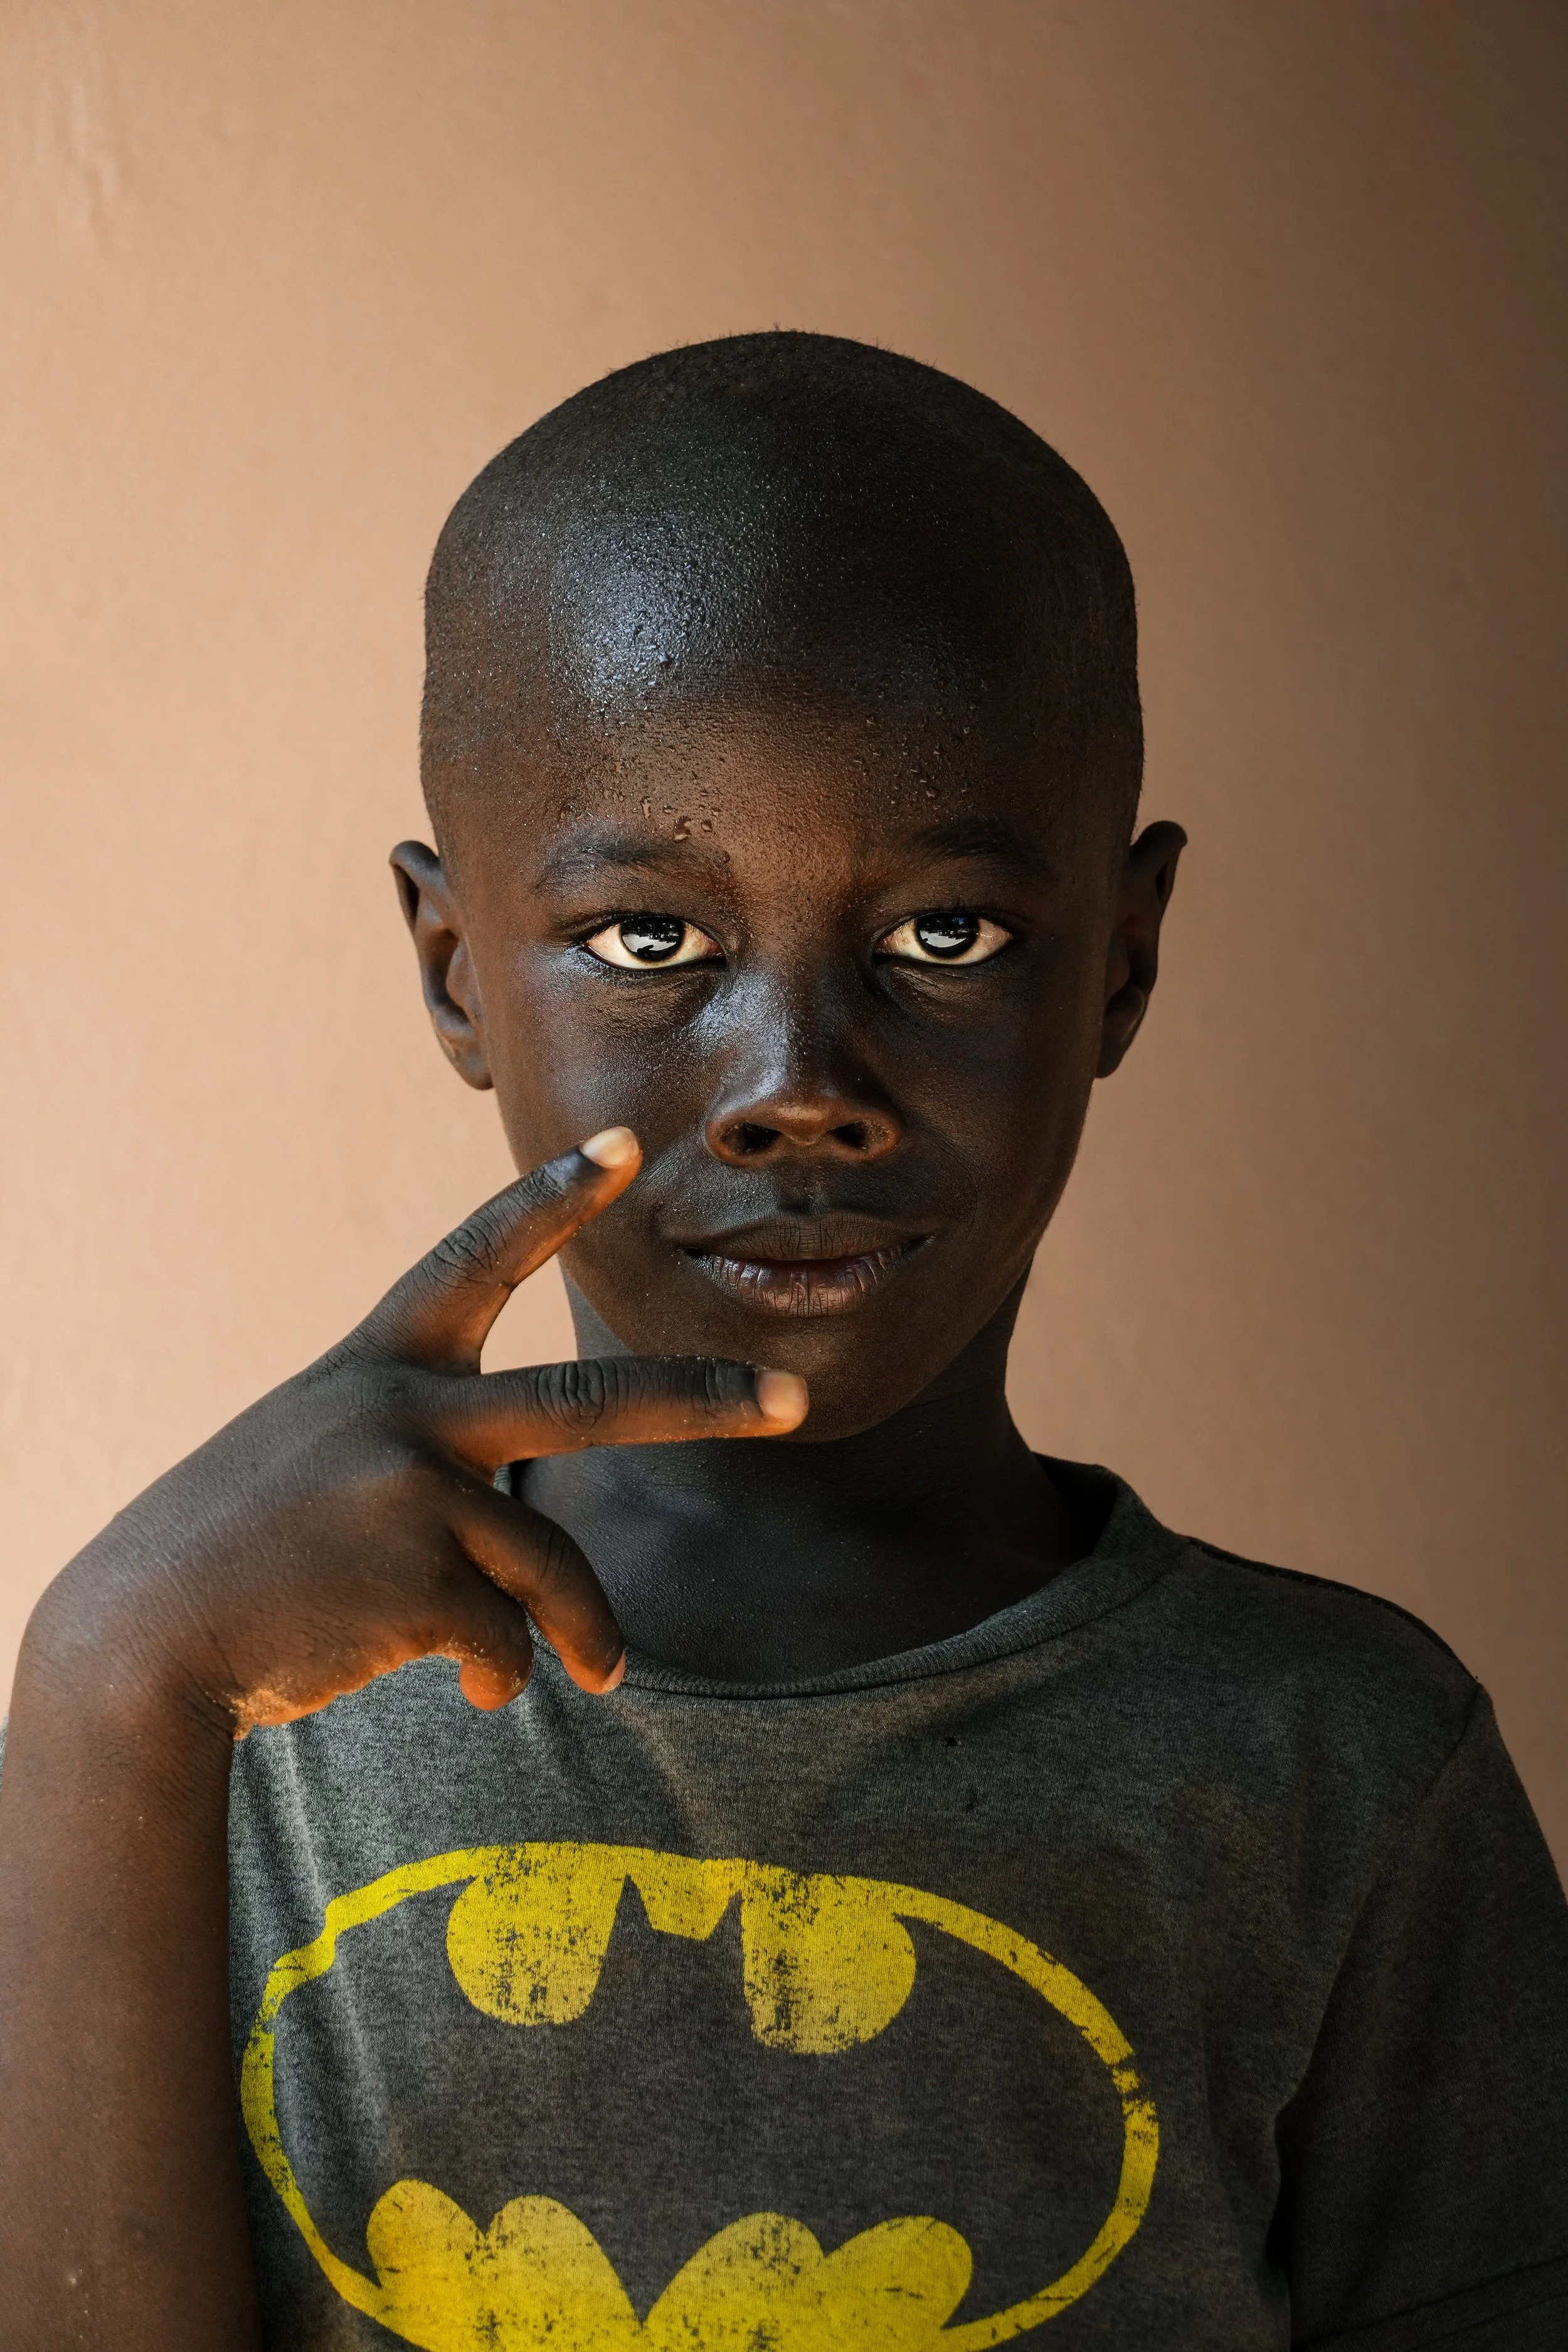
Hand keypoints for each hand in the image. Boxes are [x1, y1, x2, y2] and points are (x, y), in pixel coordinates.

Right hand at [39, 1127, 807, 1733]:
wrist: (145, 1644)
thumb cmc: (237, 1553)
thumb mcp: (318, 1457)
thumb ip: (422, 1461)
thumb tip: (526, 1559)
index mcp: (377, 1365)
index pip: (475, 1261)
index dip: (551, 1200)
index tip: (626, 1146)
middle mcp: (405, 1413)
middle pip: (588, 1403)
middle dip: (700, 1403)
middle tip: (793, 1401)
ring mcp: (414, 1495)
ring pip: (553, 1567)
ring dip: (588, 1633)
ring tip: (601, 1672)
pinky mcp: (419, 1584)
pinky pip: (509, 1640)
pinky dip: (508, 1676)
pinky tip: (482, 1692)